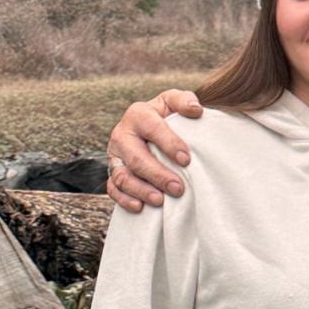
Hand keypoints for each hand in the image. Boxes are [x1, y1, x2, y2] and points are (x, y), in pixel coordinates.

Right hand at [105, 89, 202, 212]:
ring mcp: (115, 156)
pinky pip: (113, 189)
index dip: (169, 144)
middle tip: (178, 188)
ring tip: (160, 200)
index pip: (152, 128)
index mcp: (138, 114)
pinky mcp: (112, 172)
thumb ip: (185, 101)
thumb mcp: (174, 102)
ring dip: (141, 190)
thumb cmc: (166, 115)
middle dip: (157, 175)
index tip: (186, 159)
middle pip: (136, 158)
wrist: (149, 127)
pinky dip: (124, 200)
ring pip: (122, 176)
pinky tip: (141, 207)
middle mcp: (122, 134)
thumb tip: (196, 110)